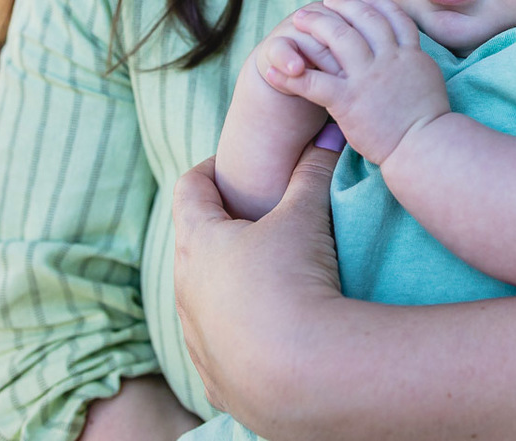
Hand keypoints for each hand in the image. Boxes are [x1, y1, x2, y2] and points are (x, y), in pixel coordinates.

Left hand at [171, 145, 341, 420]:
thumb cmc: (293, 282)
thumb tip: (329, 135)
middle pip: (192, 246)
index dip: (209, 170)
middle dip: (221, 229)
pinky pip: (221, 349)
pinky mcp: (216, 381)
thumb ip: (314, 172)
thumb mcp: (306, 217)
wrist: (301, 376)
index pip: (189, 189)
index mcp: (198, 243)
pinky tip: (270, 335)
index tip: (231, 165)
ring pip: (202, 301)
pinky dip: (239, 335)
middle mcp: (185, 292)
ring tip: (267, 279)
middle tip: (256, 219)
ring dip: (227, 285)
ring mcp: (197, 341)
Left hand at [267, 0, 449, 164]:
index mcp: (409, 53)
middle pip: (362, 18)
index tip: (362, 0)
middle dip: (341, 6)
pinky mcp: (347, 101)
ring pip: (338, 38)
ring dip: (316, 24)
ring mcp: (367, 78)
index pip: (392, 16)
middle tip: (325, 1)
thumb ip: (414, 61)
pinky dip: (289, 77)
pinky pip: (313, 83)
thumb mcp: (429, 79)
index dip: (375, 4)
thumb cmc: (430, 122)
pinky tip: (271, 72)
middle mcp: (388, 59)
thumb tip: (410, 53)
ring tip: (299, 18)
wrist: (425, 147)